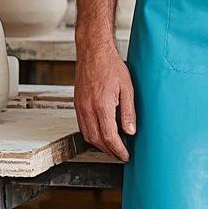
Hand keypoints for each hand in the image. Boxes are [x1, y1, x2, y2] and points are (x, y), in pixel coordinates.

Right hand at [75, 45, 136, 161]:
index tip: (126, 156)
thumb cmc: (112, 67)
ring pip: (87, 135)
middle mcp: (88, 109)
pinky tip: (101, 134)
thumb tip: (130, 132)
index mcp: (102, 106)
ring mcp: (80, 107)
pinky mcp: (77, 104)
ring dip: (99, 145)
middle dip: (109, 151)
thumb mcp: (127, 88)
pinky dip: (91, 135)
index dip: (118, 150)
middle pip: (97, 140)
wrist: (93, 52)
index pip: (109, 137)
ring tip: (112, 147)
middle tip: (121, 154)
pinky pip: (82, 126)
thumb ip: (129, 112)